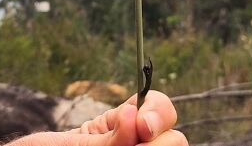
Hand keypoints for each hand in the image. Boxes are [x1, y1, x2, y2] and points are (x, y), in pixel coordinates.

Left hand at [11, 89, 186, 145]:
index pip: (161, 109)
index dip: (158, 113)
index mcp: (128, 124)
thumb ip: (109, 136)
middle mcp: (140, 142)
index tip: (141, 124)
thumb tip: (135, 117)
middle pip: (175, 139)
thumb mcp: (76, 143)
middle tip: (134, 145)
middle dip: (160, 141)